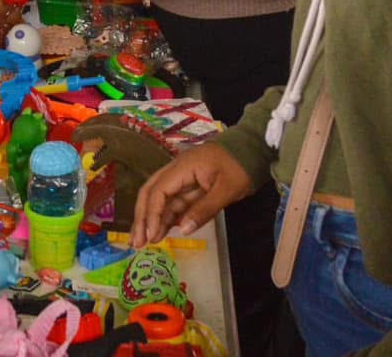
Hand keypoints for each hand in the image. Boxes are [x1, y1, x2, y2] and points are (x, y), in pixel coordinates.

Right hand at [132, 143, 254, 243]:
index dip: (151, 214)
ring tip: (146, 242)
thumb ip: (204, 210)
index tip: (150, 236)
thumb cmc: (241, 167)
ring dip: (152, 219)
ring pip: (161, 199)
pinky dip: (166, 216)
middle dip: (142, 217)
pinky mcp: (191, 185)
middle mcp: (177, 171)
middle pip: (151, 192)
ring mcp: (183, 177)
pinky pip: (174, 201)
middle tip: (137, 242)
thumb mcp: (226, 190)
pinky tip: (162, 231)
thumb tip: (182, 230)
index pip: (158, 191)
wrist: (255, 149)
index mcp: (183, 167)